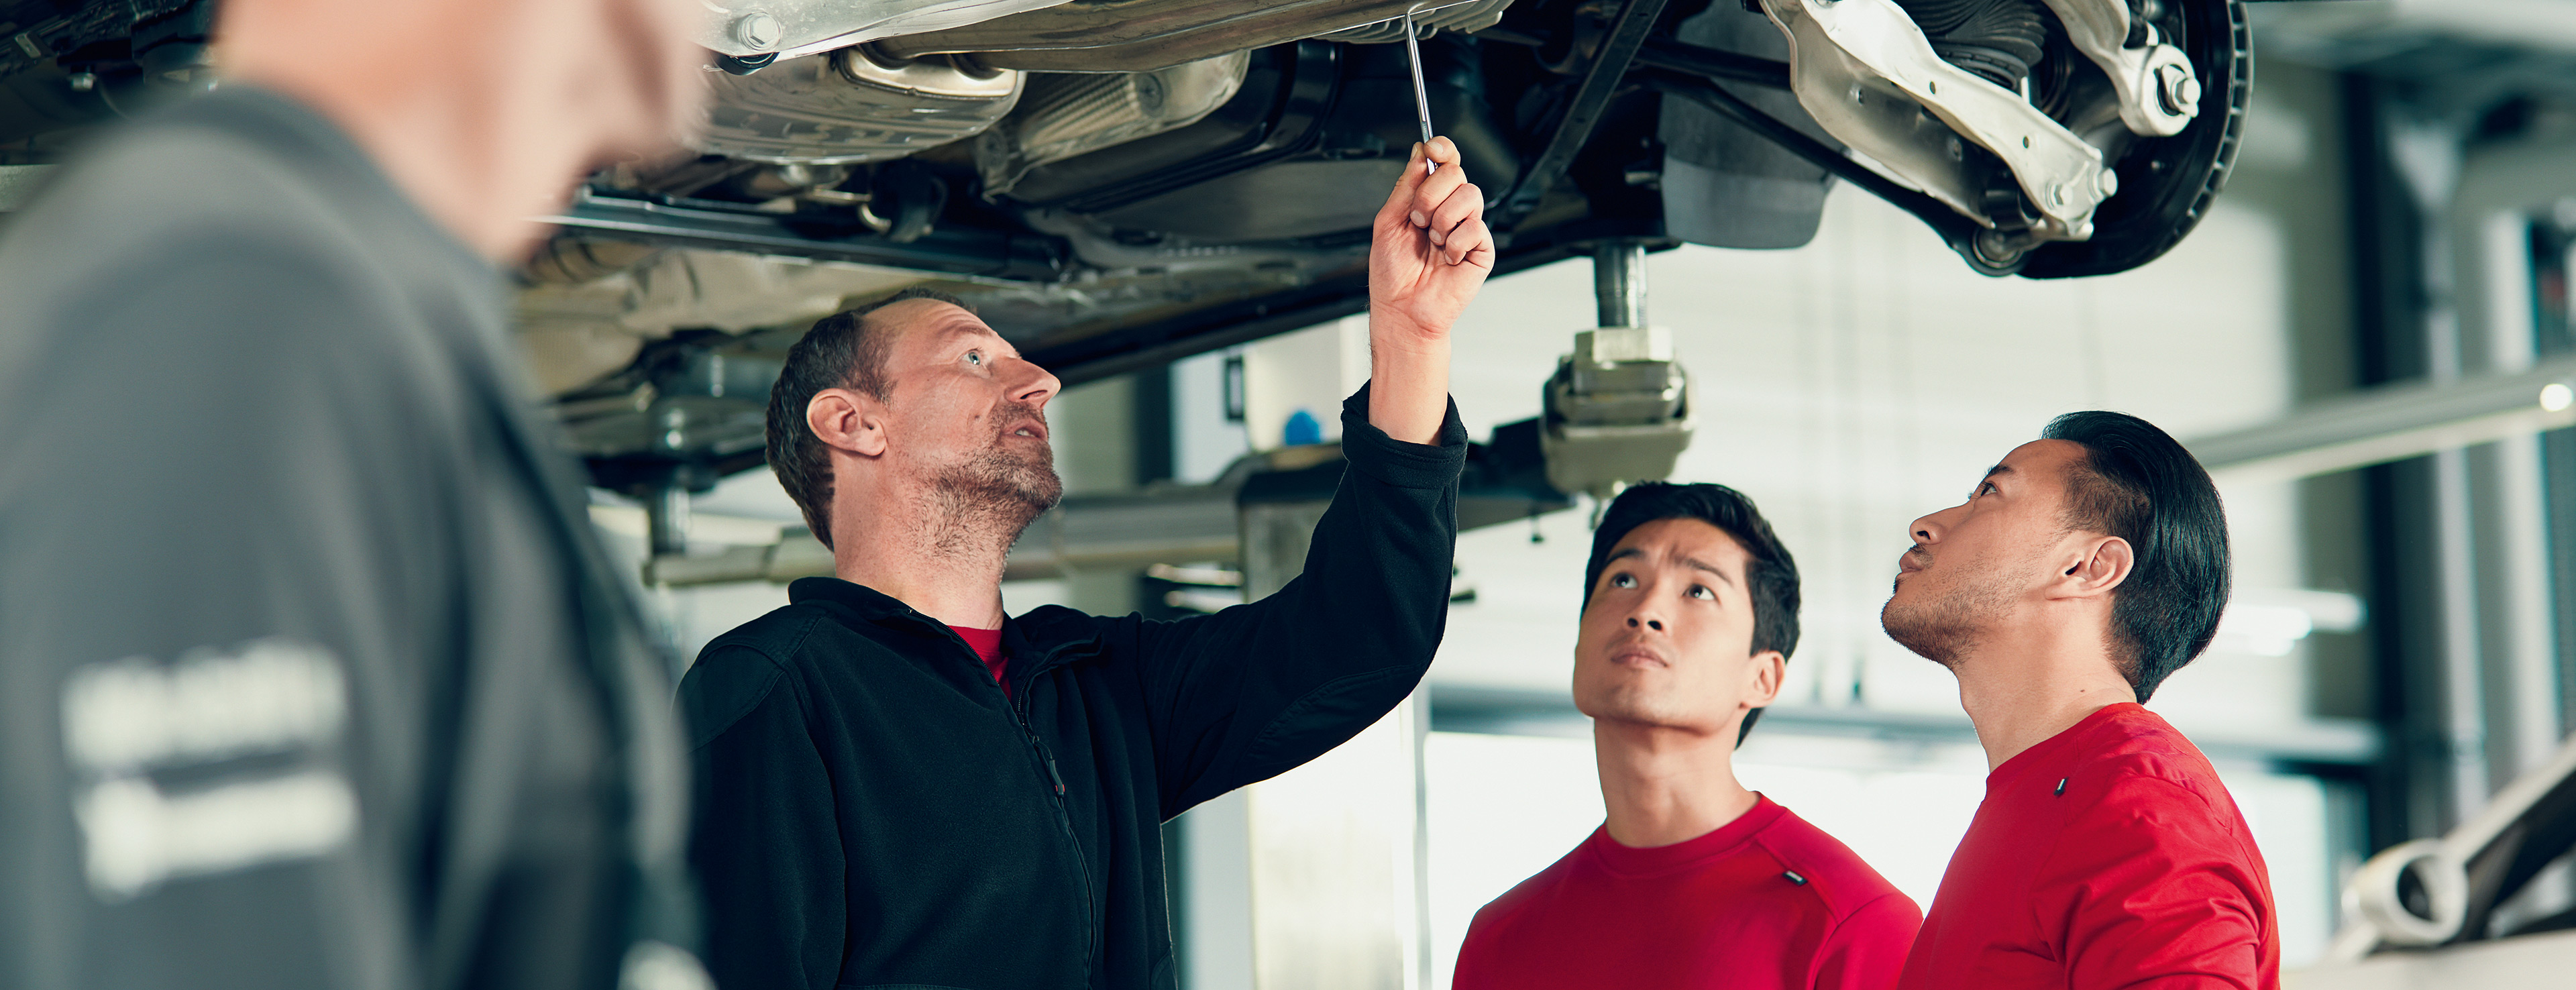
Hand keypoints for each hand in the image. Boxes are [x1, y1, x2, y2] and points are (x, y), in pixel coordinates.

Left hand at [1365, 137, 1488, 443]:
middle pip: (1456, 173)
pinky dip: (1454, 243)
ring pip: (1470, 195)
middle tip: (1418, 218)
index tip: (1433, 148)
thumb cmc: (1393, 274)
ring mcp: (1468, 228)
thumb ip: (1405, 186)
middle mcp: (1450, 210)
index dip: (1442, 149)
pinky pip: (1475, 228)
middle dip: (1432, 193)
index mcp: (1429, 200)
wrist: (1402, 310)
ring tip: (1433, 242)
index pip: (1444, 163)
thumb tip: (1419, 154)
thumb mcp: (1388, 221)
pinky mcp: (1482, 249)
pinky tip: (1447, 258)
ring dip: (1442, 219)